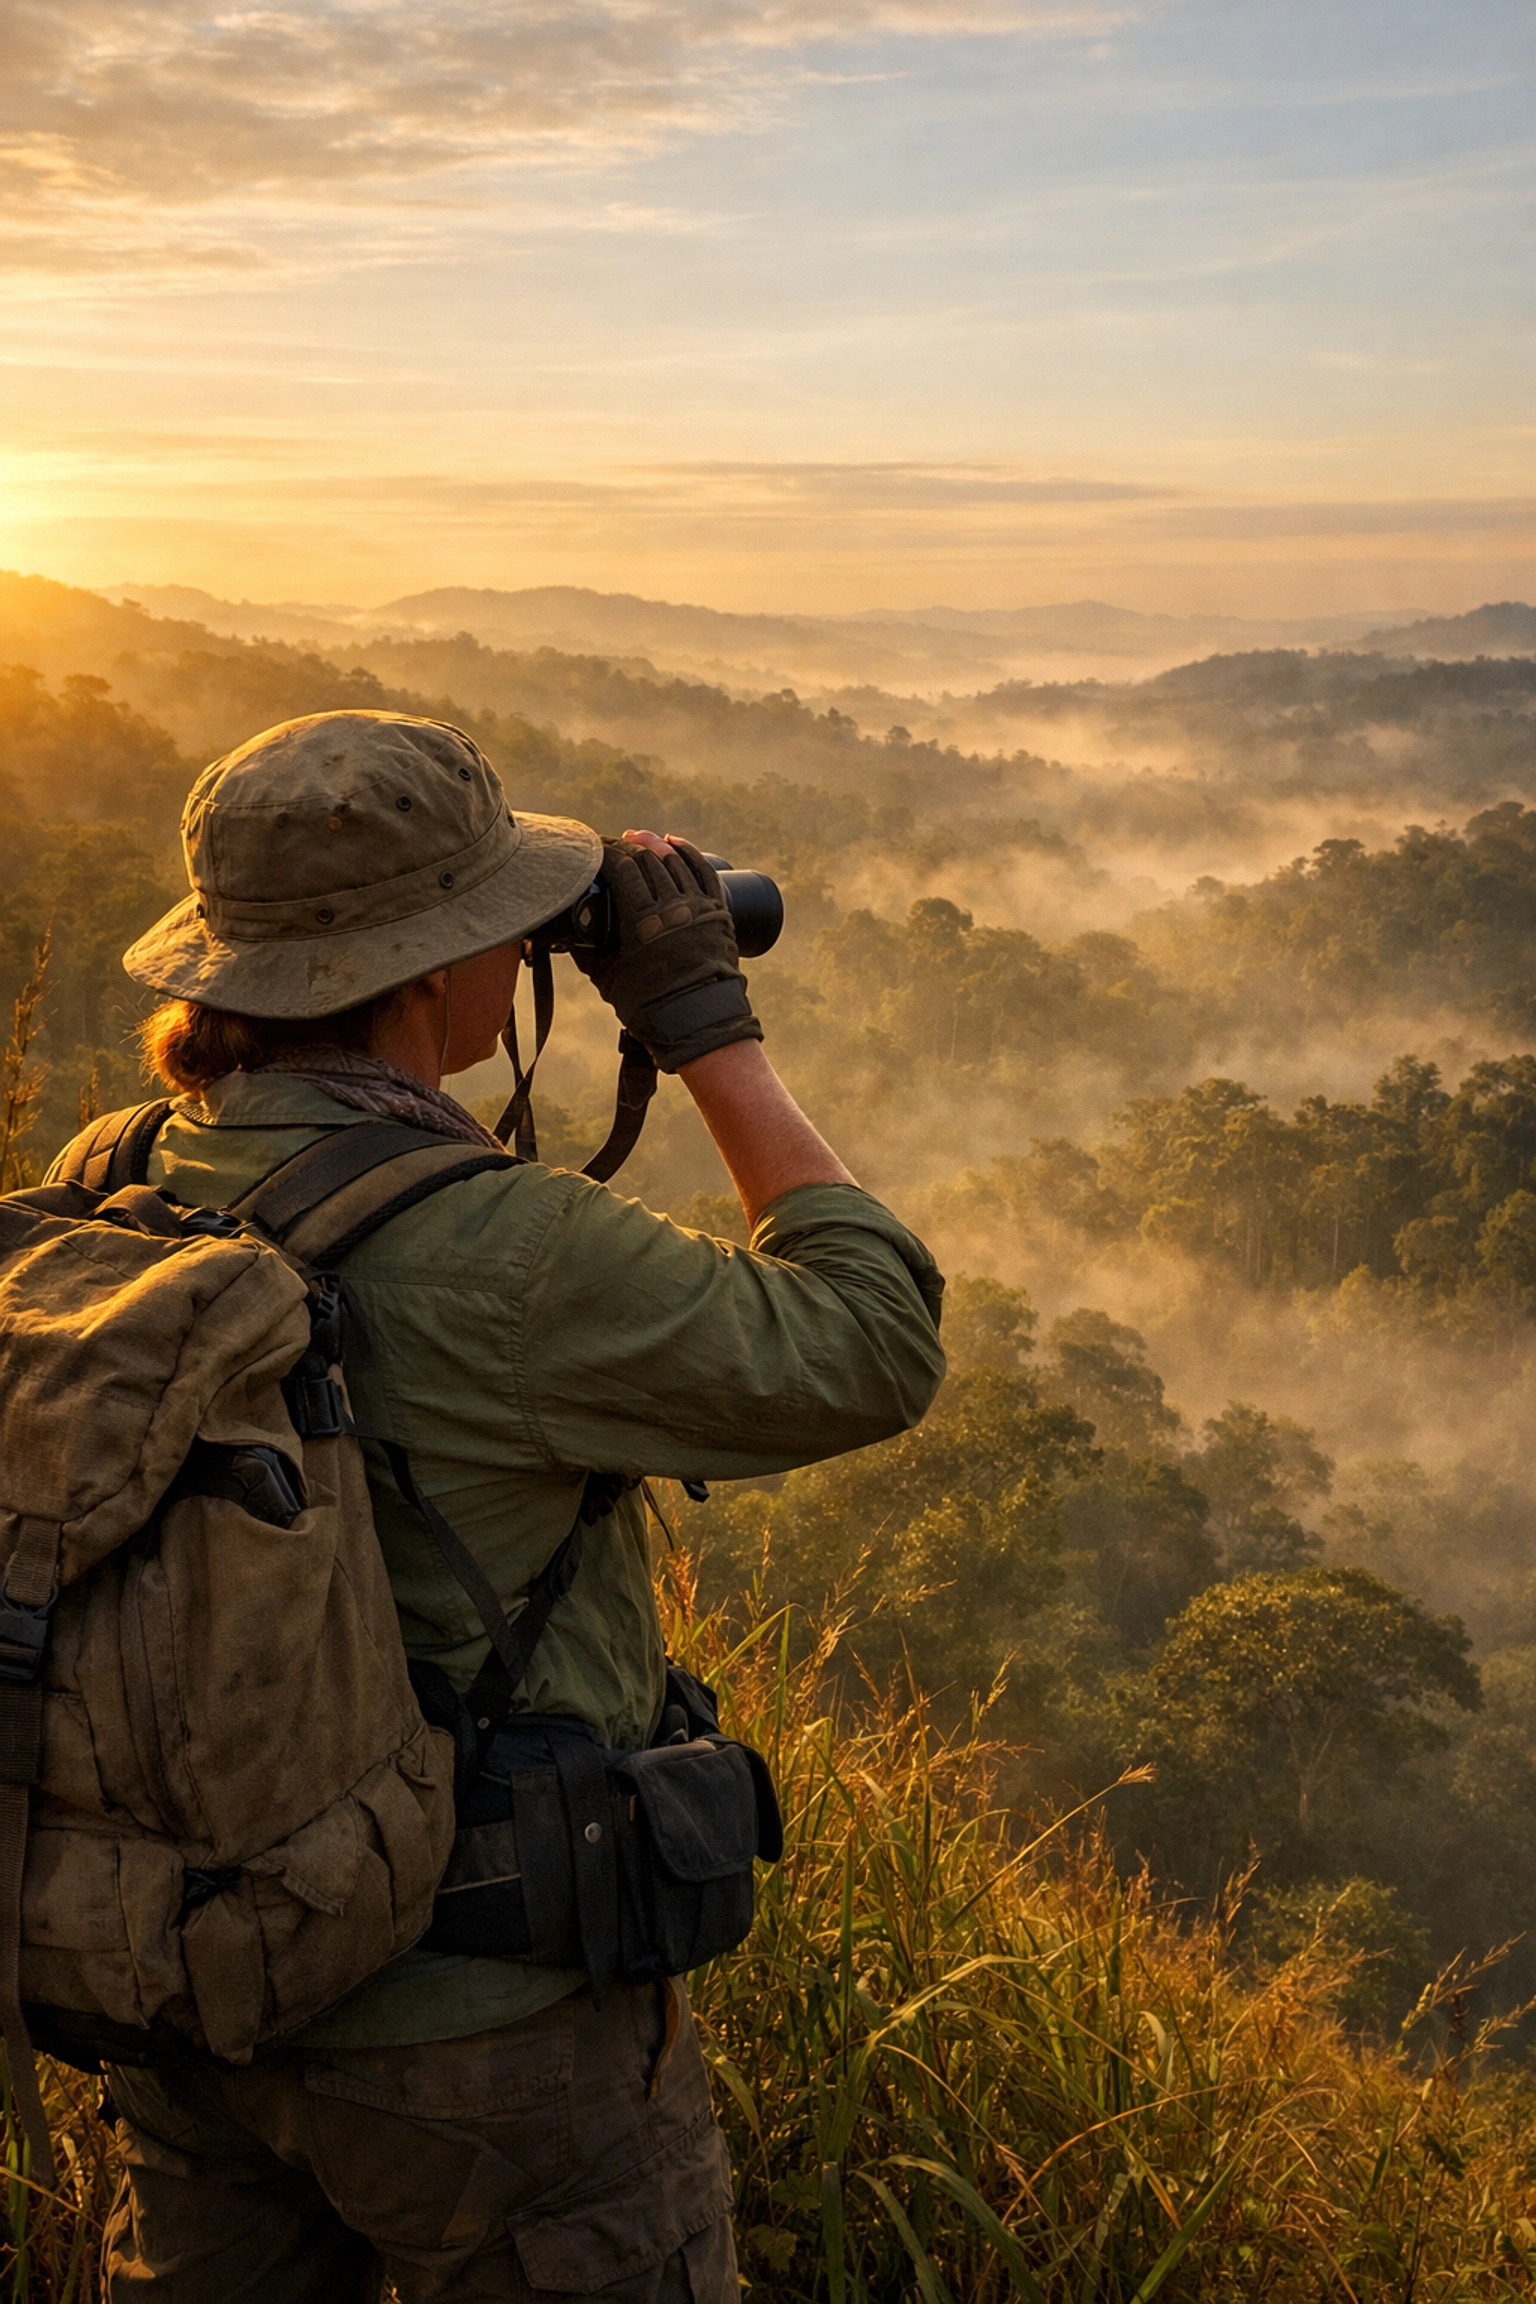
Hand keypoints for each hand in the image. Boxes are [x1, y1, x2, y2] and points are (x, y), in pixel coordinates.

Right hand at [571, 831, 763, 1073]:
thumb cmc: (650, 1007)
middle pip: (647, 859)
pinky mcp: (718, 912)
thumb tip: (567, 938)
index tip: (591, 849)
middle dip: (626, 846)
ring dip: (653, 845)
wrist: (699, 1023)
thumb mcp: (607, 979)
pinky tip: (674, 844)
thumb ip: (586, 953)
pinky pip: (703, 872)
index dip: (605, 852)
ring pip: (675, 861)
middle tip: (610, 845)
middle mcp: (672, 907)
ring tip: (637, 838)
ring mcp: (698, 907)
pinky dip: (688, 853)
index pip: (622, 868)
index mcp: (642, 921)